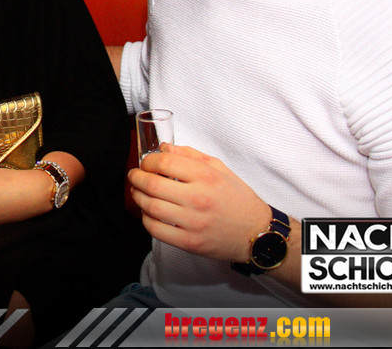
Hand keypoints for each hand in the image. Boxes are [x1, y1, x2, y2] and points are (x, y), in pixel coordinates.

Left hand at [128, 144, 269, 262]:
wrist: (257, 234)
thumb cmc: (237, 199)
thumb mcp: (220, 169)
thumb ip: (190, 155)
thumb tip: (164, 148)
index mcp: (206, 177)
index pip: (165, 162)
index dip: (148, 161)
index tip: (145, 162)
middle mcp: (199, 199)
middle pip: (153, 184)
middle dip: (136, 177)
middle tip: (134, 175)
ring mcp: (194, 223)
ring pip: (151, 207)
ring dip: (138, 197)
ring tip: (137, 191)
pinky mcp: (190, 243)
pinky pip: (156, 230)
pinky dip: (145, 219)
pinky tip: (148, 212)